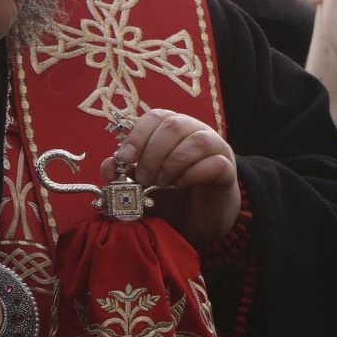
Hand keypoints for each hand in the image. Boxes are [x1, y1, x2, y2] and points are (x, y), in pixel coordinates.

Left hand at [102, 108, 240, 245]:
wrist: (201, 220)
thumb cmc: (170, 197)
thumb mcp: (141, 186)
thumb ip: (123, 174)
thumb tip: (108, 166)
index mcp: (172, 129)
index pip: (155, 117)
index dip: (137, 135)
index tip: (125, 159)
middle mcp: (195, 131)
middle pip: (174, 125)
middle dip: (152, 153)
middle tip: (143, 178)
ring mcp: (216, 149)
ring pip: (197, 140)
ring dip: (172, 163)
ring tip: (160, 183)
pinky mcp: (228, 171)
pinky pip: (215, 163)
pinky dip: (192, 174)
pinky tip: (180, 185)